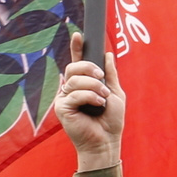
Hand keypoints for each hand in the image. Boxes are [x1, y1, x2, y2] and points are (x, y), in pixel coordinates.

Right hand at [52, 34, 126, 171]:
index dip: (76, 48)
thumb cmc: (110, 121)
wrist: (107, 141)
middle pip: (73, 67)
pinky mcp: (61, 108)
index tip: (78, 34)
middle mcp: (70, 89)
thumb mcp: (115, 93)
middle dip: (89, 68)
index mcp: (83, 84)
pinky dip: (90, 97)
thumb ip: (110, 75)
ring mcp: (64, 98)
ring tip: (103, 98)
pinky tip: (97, 105)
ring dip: (94, 86)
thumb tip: (108, 54)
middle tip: (101, 78)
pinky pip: (74, 94)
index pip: (77, 62)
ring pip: (75, 79)